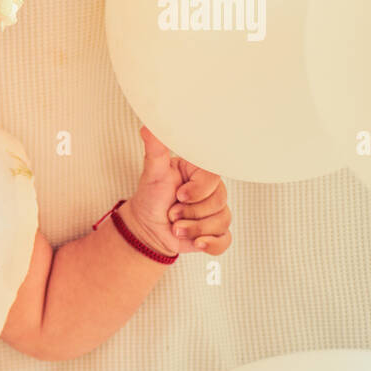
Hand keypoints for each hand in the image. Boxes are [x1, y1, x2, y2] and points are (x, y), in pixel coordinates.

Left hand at [122, 125, 232, 256]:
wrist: (147, 226)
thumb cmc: (151, 196)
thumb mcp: (152, 172)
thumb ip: (155, 149)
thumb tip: (149, 125)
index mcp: (201, 172)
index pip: (214, 178)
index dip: (197, 190)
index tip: (179, 194)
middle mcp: (212, 190)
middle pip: (219, 202)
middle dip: (190, 212)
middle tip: (172, 211)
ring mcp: (216, 212)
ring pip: (221, 222)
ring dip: (192, 228)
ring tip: (175, 225)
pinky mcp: (216, 233)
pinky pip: (224, 241)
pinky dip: (208, 244)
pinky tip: (195, 242)